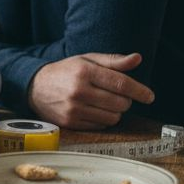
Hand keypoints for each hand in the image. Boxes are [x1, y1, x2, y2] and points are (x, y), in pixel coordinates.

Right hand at [27, 52, 154, 128]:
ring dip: (115, 111)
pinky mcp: (70, 122)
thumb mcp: (87, 60)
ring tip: (105, 103)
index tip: (149, 96)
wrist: (34, 87)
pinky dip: (103, 119)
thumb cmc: (65, 72)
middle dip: (125, 100)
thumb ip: (113, 61)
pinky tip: (94, 111)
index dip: (140, 91)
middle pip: (121, 103)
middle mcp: (79, 91)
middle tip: (117, 96)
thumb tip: (137, 58)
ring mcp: (74, 109)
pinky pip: (101, 126)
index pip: (121, 84)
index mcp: (84, 71)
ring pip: (113, 117)